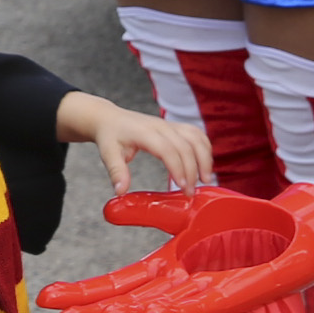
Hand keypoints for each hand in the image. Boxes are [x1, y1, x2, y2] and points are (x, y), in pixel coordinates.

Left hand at [63, 94, 214, 192]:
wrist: (110, 119)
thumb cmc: (109, 136)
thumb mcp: (108, 153)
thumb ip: (116, 171)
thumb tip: (121, 192)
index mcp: (145, 132)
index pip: (168, 149)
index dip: (178, 168)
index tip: (182, 188)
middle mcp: (161, 126)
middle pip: (186, 146)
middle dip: (192, 171)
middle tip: (190, 193)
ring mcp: (170, 125)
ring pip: (196, 138)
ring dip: (205, 158)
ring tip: (205, 180)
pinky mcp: (175, 127)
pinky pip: (197, 134)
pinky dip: (205, 148)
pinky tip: (205, 164)